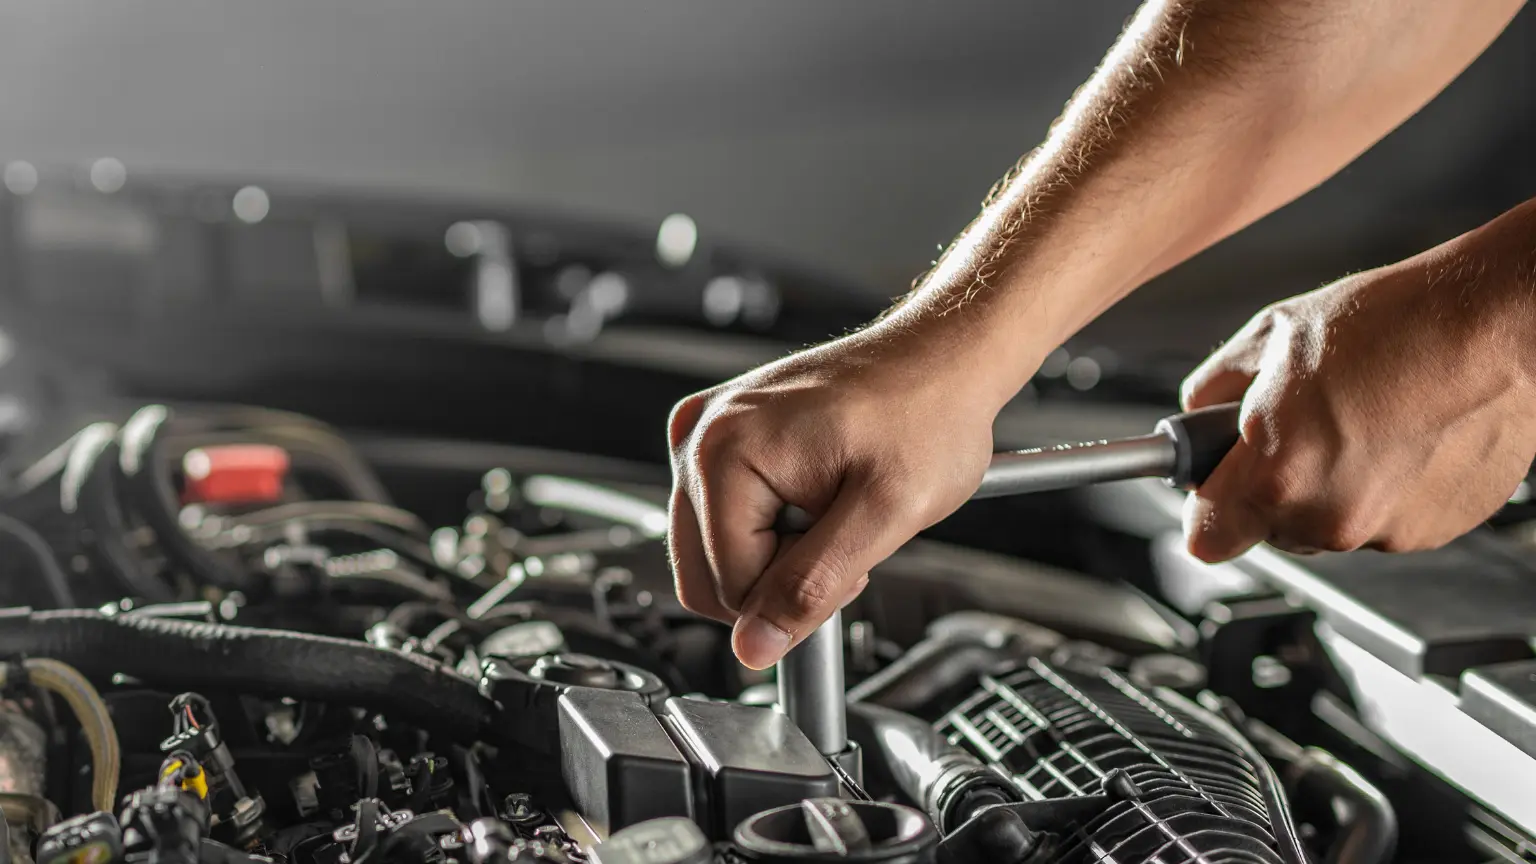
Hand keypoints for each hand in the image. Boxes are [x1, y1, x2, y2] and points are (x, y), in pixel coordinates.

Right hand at [667, 323, 1005, 669]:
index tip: (852, 554)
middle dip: (780, 575)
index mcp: (724, 452)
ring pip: (715, 552)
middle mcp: (700, 435)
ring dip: (778, 550)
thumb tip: (754, 646)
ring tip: (834, 508)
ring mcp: (706, 431)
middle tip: (844, 535)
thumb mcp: (885, 515)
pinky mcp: (723, 433)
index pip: (731, 587)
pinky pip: (724, 517)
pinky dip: (771, 524)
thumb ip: (812, 585)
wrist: (944, 359)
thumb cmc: (928, 414)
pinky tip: (815, 493)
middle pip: (708, 574)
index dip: (800, 591)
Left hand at [1180, 202, 1535, 561]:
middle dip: (1274, 484)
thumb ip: (1213, 388)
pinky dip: (1384, 487)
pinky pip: (1383, 519)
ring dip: (1332, 486)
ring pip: (1328, 525)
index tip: (1215, 485)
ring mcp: (1384, 530)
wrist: (1496, 326)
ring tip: (1361, 420)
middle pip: (1269, 529)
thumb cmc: (1395, 324)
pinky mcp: (1432, 531)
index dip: (1207, 508)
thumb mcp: (1271, 336)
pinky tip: (1400, 434)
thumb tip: (1199, 412)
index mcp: (1274, 475)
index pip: (1206, 539)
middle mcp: (1327, 517)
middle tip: (1301, 426)